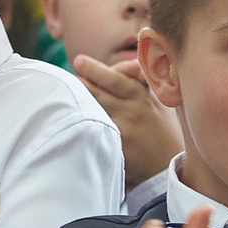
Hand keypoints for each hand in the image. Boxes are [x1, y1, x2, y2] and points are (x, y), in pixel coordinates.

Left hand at [73, 54, 181, 188]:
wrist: (167, 167)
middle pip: (96, 93)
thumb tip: (126, 65)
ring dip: (75, 104)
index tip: (78, 60)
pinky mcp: (115, 150)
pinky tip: (68, 124)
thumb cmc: (162, 132)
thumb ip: (141, 83)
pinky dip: (79, 128)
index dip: (94, 69)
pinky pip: (92, 135)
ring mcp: (123, 131)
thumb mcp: (158, 103)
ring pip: (91, 112)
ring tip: (61, 99)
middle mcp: (131, 111)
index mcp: (141, 97)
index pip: (114, 78)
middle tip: (62, 80)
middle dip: (78, 85)